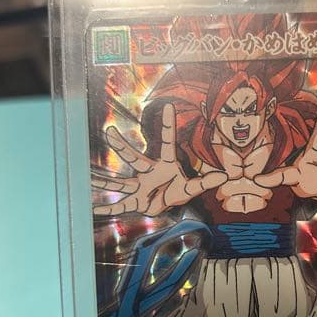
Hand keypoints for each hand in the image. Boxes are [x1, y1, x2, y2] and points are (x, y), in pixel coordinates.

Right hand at [92, 103, 226, 215]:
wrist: (165, 204)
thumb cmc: (176, 190)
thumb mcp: (192, 187)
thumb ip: (205, 182)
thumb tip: (224, 176)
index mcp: (164, 164)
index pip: (166, 142)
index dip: (168, 125)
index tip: (168, 106)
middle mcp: (148, 172)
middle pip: (134, 158)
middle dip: (122, 146)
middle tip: (109, 132)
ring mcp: (139, 186)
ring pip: (121, 183)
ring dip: (106, 181)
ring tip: (92, 177)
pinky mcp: (135, 200)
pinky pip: (120, 205)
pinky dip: (109, 210)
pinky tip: (95, 210)